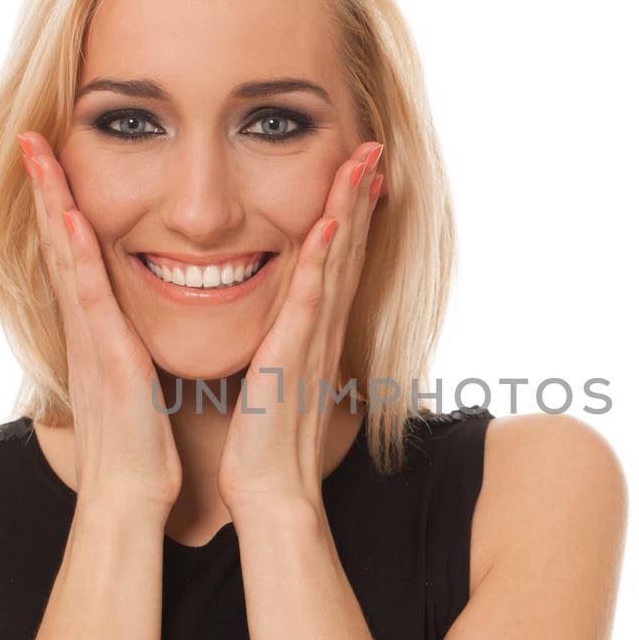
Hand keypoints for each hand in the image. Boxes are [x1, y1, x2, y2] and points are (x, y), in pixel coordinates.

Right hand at [20, 131, 182, 513]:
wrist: (131, 499)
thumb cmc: (139, 449)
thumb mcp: (133, 386)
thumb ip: (126, 352)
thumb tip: (130, 332)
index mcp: (95, 332)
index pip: (74, 256)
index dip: (60, 207)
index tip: (53, 161)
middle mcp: (84, 330)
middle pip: (57, 245)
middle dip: (44, 189)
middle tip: (31, 137)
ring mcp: (90, 342)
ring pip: (65, 259)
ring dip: (51, 204)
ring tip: (38, 154)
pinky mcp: (107, 361)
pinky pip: (89, 300)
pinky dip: (76, 258)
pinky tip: (68, 220)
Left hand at [216, 141, 384, 512]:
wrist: (271, 493)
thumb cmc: (266, 443)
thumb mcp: (276, 380)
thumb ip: (281, 348)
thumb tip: (280, 330)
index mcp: (314, 333)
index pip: (337, 261)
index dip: (350, 214)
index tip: (359, 171)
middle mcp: (322, 330)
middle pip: (349, 250)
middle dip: (360, 195)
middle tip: (372, 146)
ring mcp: (312, 341)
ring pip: (337, 263)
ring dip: (350, 210)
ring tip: (361, 162)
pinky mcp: (293, 358)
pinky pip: (311, 300)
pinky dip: (323, 261)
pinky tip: (330, 224)